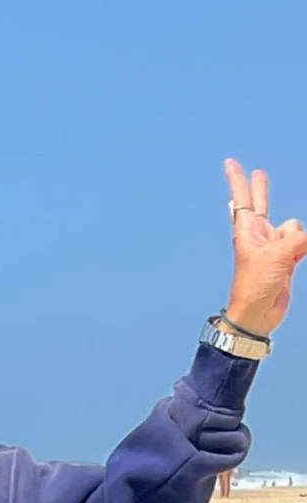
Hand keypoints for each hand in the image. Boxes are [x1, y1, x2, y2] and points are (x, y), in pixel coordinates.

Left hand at [221, 160, 306, 337]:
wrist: (257, 314)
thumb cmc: (255, 286)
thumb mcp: (277, 257)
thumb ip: (297, 239)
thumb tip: (306, 238)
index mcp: (248, 232)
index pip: (243, 199)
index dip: (238, 180)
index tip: (230, 163)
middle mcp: (259, 236)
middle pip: (261, 205)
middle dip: (260, 189)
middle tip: (258, 174)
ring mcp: (273, 247)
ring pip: (293, 227)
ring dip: (297, 240)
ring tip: (288, 262)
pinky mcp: (286, 259)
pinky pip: (301, 242)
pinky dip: (304, 246)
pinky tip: (300, 256)